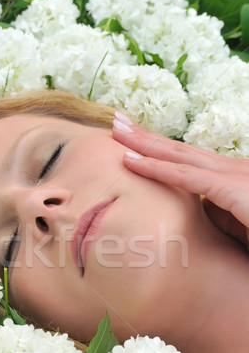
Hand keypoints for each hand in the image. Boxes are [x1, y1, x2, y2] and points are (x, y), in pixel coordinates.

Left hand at [112, 112, 248, 247]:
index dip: (159, 150)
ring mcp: (233, 175)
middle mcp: (231, 169)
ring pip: (178, 156)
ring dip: (144, 143)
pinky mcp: (233, 188)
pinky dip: (156, 168)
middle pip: (179, 150)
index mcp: (232, 178)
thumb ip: (216, 220)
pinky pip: (187, 177)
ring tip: (115, 130)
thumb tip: (191, 220)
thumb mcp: (240, 229)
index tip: (132, 144)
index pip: (188, 160)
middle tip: (117, 122)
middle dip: (146, 136)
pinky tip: (131, 161)